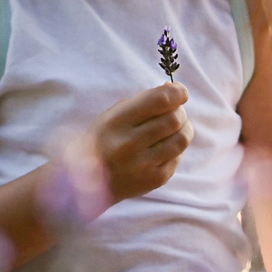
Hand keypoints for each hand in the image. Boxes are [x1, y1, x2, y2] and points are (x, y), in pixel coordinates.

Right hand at [94, 84, 189, 201]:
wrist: (87, 180)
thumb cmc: (104, 140)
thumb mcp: (114, 115)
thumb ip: (144, 101)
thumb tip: (176, 90)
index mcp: (117, 122)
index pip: (159, 101)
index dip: (177, 93)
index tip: (180, 92)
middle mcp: (129, 144)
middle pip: (174, 119)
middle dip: (180, 111)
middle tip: (175, 112)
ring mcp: (142, 165)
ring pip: (181, 139)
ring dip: (184, 129)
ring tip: (175, 128)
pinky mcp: (153, 180)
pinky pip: (177, 158)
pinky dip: (176, 149)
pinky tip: (164, 147)